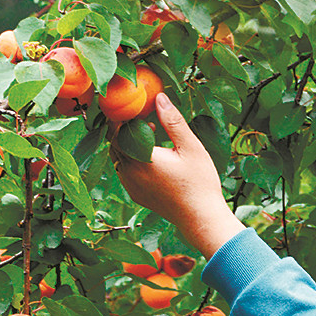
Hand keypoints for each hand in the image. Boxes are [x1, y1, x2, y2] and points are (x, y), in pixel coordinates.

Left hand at [114, 94, 245, 257]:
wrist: (200, 218)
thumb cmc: (199, 182)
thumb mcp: (190, 147)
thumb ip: (172, 121)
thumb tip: (159, 97)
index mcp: (140, 158)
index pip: (116, 129)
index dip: (119, 114)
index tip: (129, 102)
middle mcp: (129, 172)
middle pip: (114, 142)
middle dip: (124, 126)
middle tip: (140, 113)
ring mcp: (130, 184)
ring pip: (118, 156)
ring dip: (128, 142)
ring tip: (150, 132)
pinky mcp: (135, 193)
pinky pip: (124, 169)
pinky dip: (131, 157)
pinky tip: (151, 153)